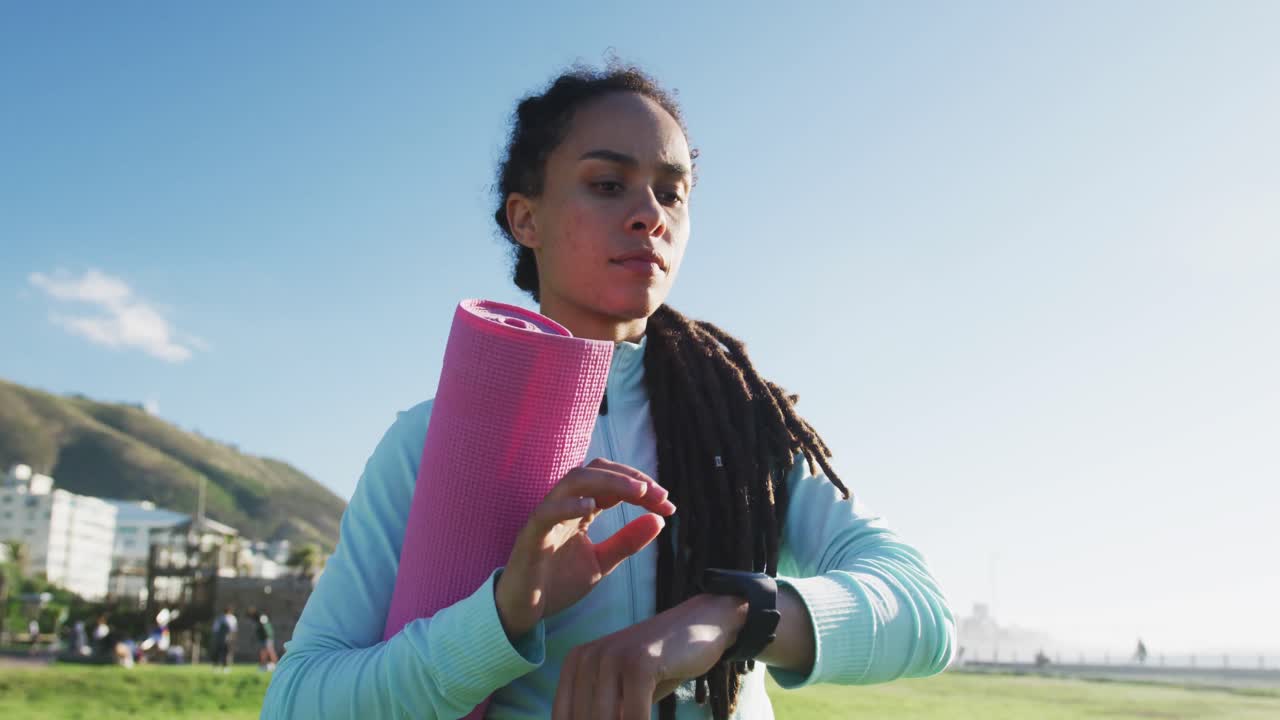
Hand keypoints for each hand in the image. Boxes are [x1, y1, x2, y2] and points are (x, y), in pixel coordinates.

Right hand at [495, 458, 676, 639]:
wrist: (525, 610)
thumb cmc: (558, 583)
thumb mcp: (602, 562)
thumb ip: (627, 541)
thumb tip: (658, 520)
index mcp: (581, 508)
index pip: (614, 483)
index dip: (642, 488)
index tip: (668, 504)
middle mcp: (565, 505)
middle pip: (596, 471)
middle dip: (630, 478)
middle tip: (658, 494)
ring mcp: (546, 516)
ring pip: (574, 481)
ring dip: (608, 481)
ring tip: (636, 492)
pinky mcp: (531, 535)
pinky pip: (547, 512)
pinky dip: (568, 505)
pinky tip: (591, 507)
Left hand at [553, 593, 748, 719]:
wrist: (703, 624)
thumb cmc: (661, 666)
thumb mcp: (622, 692)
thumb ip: (601, 711)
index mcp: (577, 662)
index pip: (564, 716)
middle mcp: (588, 657)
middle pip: (584, 719)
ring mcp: (613, 657)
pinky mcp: (639, 662)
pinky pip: (633, 716)